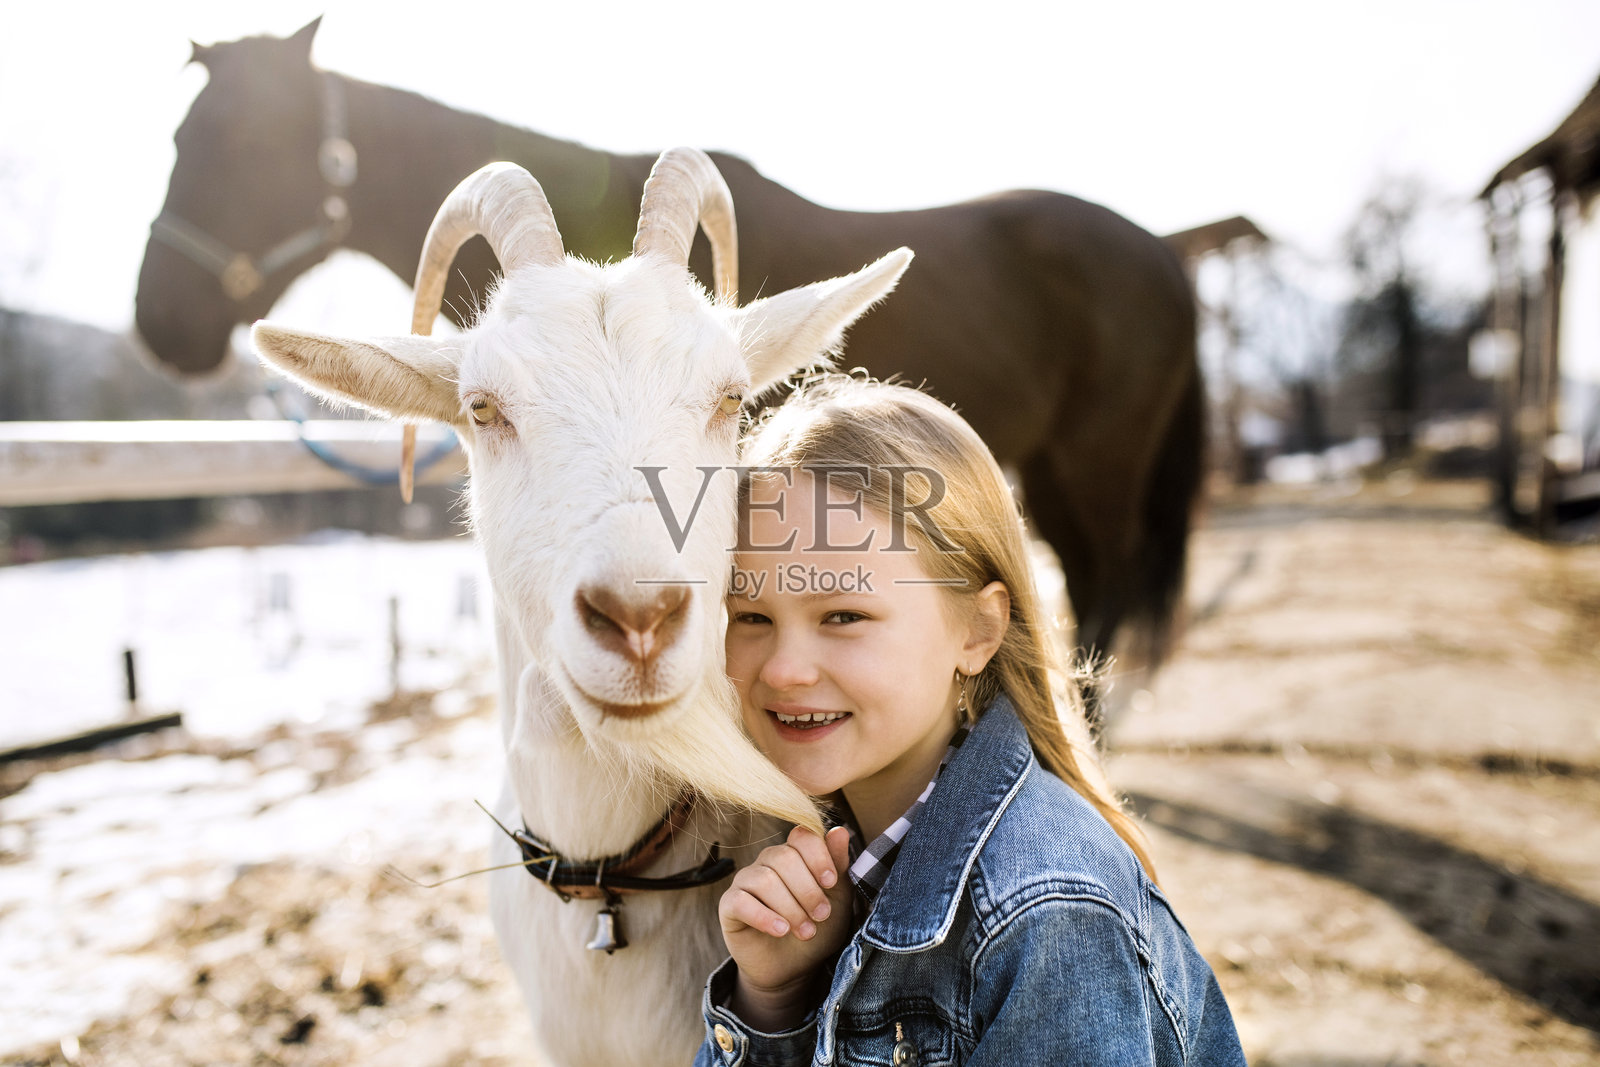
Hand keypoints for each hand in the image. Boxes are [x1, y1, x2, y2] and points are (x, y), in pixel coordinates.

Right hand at [719, 825, 853, 1031]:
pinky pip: (741, 901)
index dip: (818, 856)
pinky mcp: (729, 905)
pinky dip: (764, 917)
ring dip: (790, 908)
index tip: (831, 882)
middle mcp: (766, 862)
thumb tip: (840, 831)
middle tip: (821, 915)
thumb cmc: (817, 928)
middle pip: (784, 857)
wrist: (794, 968)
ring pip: (765, 879)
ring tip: (805, 931)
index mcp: (794, 854)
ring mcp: (745, 881)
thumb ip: (838, 864)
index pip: (801, 836)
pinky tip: (781, 930)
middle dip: (808, 889)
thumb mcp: (837, 899)